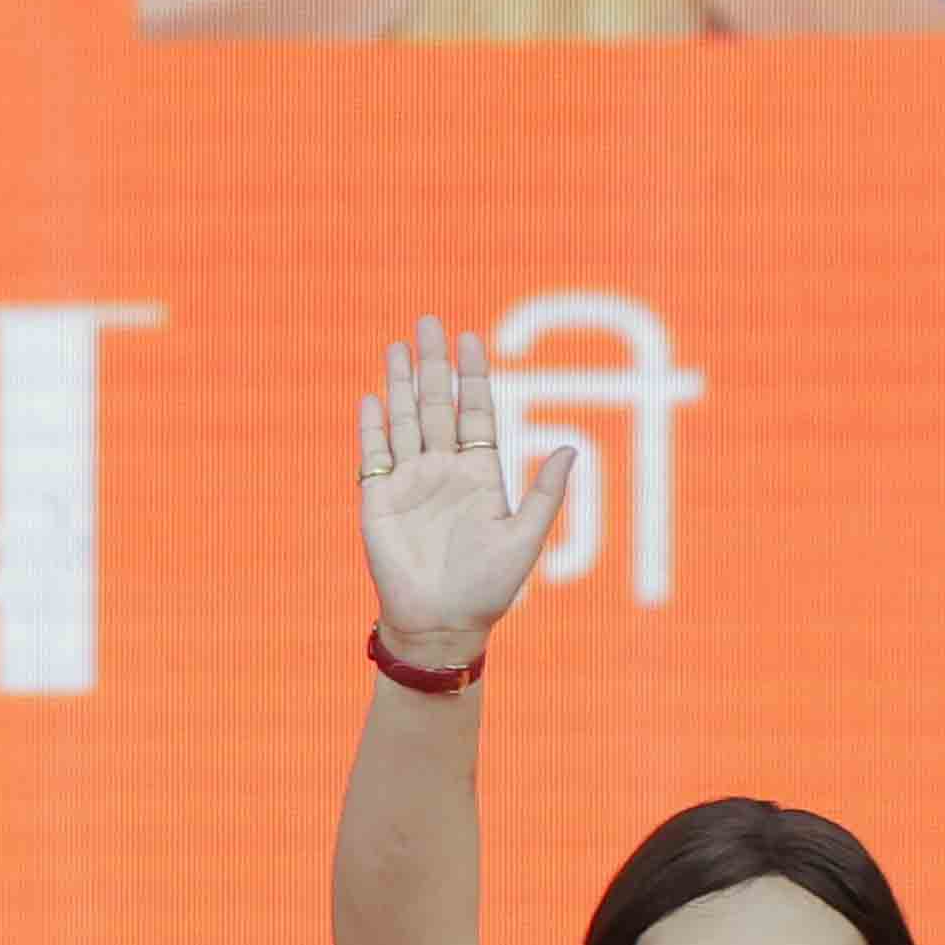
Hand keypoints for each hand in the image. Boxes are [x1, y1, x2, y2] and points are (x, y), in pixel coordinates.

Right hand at [357, 319, 576, 661]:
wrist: (441, 622)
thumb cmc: (488, 587)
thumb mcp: (527, 537)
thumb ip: (545, 492)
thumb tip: (572, 448)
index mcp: (480, 474)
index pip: (476, 412)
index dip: (473, 376)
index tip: (471, 339)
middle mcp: (443, 471)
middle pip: (436, 404)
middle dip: (432, 364)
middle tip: (429, 322)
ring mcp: (409, 483)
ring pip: (404, 421)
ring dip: (399, 384)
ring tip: (398, 346)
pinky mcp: (378, 501)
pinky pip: (374, 455)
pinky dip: (372, 427)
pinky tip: (372, 397)